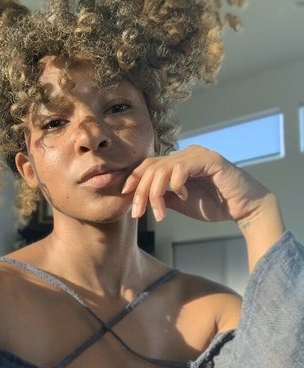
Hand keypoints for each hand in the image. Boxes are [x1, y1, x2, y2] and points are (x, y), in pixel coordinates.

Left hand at [122, 145, 270, 224]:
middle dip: (141, 191)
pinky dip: (177, 184)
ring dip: (156, 193)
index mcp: (178, 162)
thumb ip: (162, 197)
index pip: (149, 165)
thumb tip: (140, 199)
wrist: (242, 208)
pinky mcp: (210, 160)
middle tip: (138, 213)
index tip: (124, 195)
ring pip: (164, 168)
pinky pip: (183, 167)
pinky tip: (182, 196)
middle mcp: (186, 154)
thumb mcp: (180, 202)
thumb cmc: (214, 204)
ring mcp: (198, 155)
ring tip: (159, 213)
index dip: (134, 179)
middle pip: (152, 167)